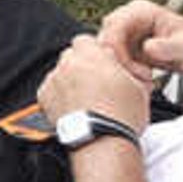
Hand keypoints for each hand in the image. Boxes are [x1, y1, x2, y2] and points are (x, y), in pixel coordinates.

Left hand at [39, 33, 153, 129]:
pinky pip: (50, 89)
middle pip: (70, 56)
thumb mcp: (139, 86)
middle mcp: (68, 64)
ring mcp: (53, 80)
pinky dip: (58, 96)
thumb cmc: (123, 116)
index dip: (94, 51)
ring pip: (59, 73)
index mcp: (91, 56)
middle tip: (95, 83)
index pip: (86, 40)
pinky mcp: (43, 97)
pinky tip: (74, 108)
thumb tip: (120, 64)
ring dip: (69, 81)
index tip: (102, 63)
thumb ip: (125, 67)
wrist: (103, 141)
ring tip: (86, 100)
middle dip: (81, 65)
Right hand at [97, 0, 182, 82]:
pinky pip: (116, 60)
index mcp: (142, 11)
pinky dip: (126, 72)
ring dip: (123, 68)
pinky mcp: (127, 47)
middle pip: (106, 37)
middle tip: (141, 74)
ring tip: (146, 78)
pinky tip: (143, 78)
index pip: (114, 24)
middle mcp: (130, 19)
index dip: (117, 46)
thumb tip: (147, 47)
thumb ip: (169, 47)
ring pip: (108, 51)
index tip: (130, 66)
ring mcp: (127, 33)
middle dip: (120, 60)